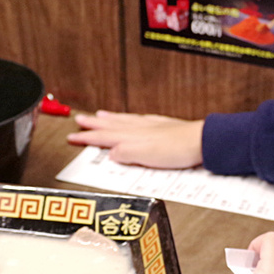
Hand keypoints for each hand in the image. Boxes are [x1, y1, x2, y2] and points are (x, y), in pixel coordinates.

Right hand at [67, 110, 204, 167]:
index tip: (72, 136)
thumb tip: (111, 154)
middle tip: (79, 120)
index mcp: (131, 138)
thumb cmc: (178, 150)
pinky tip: (132, 120)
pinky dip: (128, 119)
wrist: (201, 142)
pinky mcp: (163, 127)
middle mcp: (139, 130)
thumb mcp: (146, 157)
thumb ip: (126, 154)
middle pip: (110, 126)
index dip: (87, 137)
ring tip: (99, 116)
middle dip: (93, 124)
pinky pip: (138, 120)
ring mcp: (150, 127)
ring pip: (123, 121)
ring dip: (109, 119)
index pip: (103, 137)